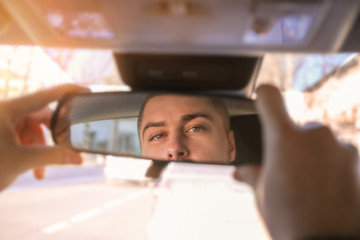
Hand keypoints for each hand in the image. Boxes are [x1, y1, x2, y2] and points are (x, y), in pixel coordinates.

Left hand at [0, 84, 86, 190]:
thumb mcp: (21, 161)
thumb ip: (53, 156)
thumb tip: (79, 158)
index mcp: (7, 109)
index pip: (44, 96)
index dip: (67, 92)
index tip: (85, 91)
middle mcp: (5, 111)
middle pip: (41, 116)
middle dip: (53, 136)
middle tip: (66, 149)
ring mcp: (2, 121)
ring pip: (33, 129)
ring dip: (41, 148)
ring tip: (40, 172)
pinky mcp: (1, 132)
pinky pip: (23, 136)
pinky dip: (30, 150)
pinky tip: (32, 169)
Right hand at [234, 85, 359, 238]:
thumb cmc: (290, 221)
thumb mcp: (262, 196)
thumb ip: (252, 174)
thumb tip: (242, 172)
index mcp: (284, 139)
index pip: (269, 97)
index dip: (264, 97)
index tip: (263, 101)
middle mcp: (315, 135)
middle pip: (298, 127)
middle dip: (293, 144)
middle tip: (288, 171)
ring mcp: (342, 147)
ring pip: (321, 143)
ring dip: (314, 156)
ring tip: (310, 185)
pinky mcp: (359, 162)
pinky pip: (339, 156)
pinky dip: (332, 167)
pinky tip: (327, 190)